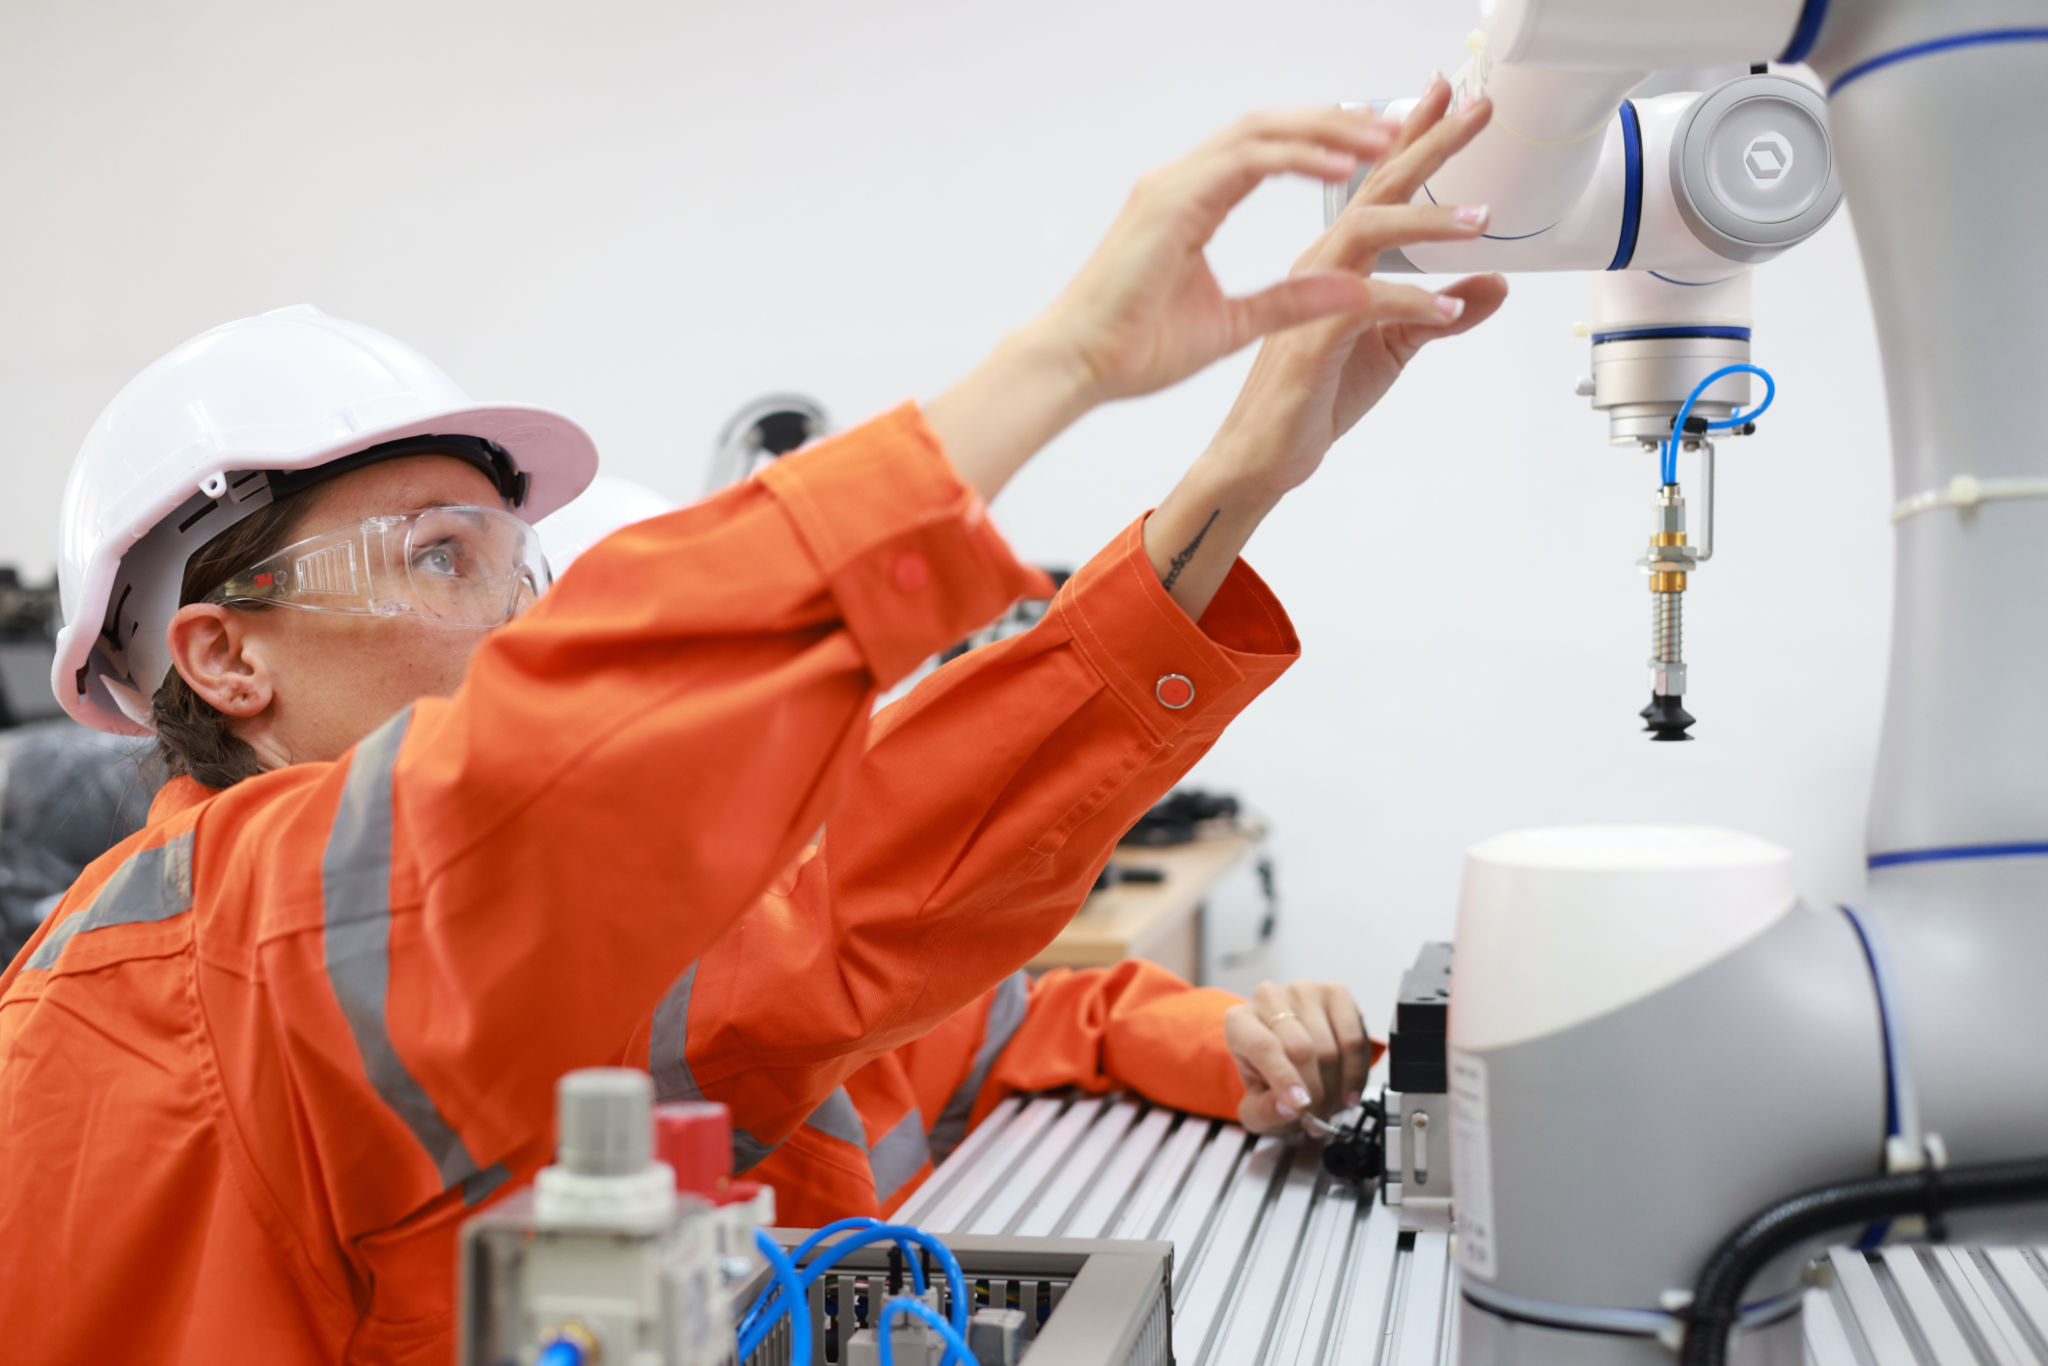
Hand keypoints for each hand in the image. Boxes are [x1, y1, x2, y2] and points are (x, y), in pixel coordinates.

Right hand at [1031, 107, 1401, 403]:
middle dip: (1334, 123)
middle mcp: (1180, 183)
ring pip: (1260, 132)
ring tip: (1380, 139)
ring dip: (1325, 131)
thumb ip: (1292, 301)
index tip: (1375, 149)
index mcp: (1192, 204)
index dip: (1322, 143)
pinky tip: (1340, 166)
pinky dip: (1295, 158)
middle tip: (1394, 128)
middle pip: (1269, 128)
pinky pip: (1243, 162)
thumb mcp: (1235, 325)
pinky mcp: (1168, 202)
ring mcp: (1171, 187)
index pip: (1267, 153)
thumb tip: (1354, 288)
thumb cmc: (1134, 351)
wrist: (1078, 367)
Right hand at [1204, 79, 1509, 497]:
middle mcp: (1322, 265)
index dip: (1414, 137)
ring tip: (1482, 219)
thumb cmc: (1312, 397)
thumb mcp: (1395, 348)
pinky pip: (1367, 306)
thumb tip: (1494, 285)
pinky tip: (1449, 312)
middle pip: (1378, 189)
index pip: (1381, 187)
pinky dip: (1412, 305)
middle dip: (1429, 144)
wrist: (1265, 452)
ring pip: (1368, 233)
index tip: (1449, 95)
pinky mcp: (1313, 339)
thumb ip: (1442, 313)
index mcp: (1337, 261)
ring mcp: (1314, 298)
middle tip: (1475, 108)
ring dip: (1427, 220)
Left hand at [1224, 980, 1373, 1135]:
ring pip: (1329, 1047)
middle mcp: (1268, 998)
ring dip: (1336, 1086)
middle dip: (1315, 1093)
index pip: (1263, 1046)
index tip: (1300, 1106)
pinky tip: (1350, 1089)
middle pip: (1300, 1049)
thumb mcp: (1257, 1109)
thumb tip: (1287, 1106)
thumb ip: (1265, 1112)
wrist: (1294, 1063)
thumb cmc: (1271, 1082)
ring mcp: (1303, 992)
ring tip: (1331, 1102)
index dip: (1284, 1078)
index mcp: (1239, 1022)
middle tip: (1318, 1116)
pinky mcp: (1335, 993)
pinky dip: (1356, 1071)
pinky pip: (1354, 1037)